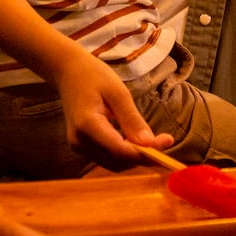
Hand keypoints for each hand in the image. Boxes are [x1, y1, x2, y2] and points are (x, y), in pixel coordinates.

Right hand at [55, 57, 171, 168]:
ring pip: (113, 163)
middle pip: (118, 161)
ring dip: (135, 156)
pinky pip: (107, 157)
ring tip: (153, 141)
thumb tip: (150, 143)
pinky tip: (136, 140)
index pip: (120, 150)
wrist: (67, 72)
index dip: (146, 152)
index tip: (168, 142)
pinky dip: (124, 153)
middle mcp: (80, 141)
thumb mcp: (117, 92)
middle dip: (143, 156)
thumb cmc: (93, 76)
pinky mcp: (81, 146)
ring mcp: (78, 146)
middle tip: (165, 141)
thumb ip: (132, 119)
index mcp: (87, 125)